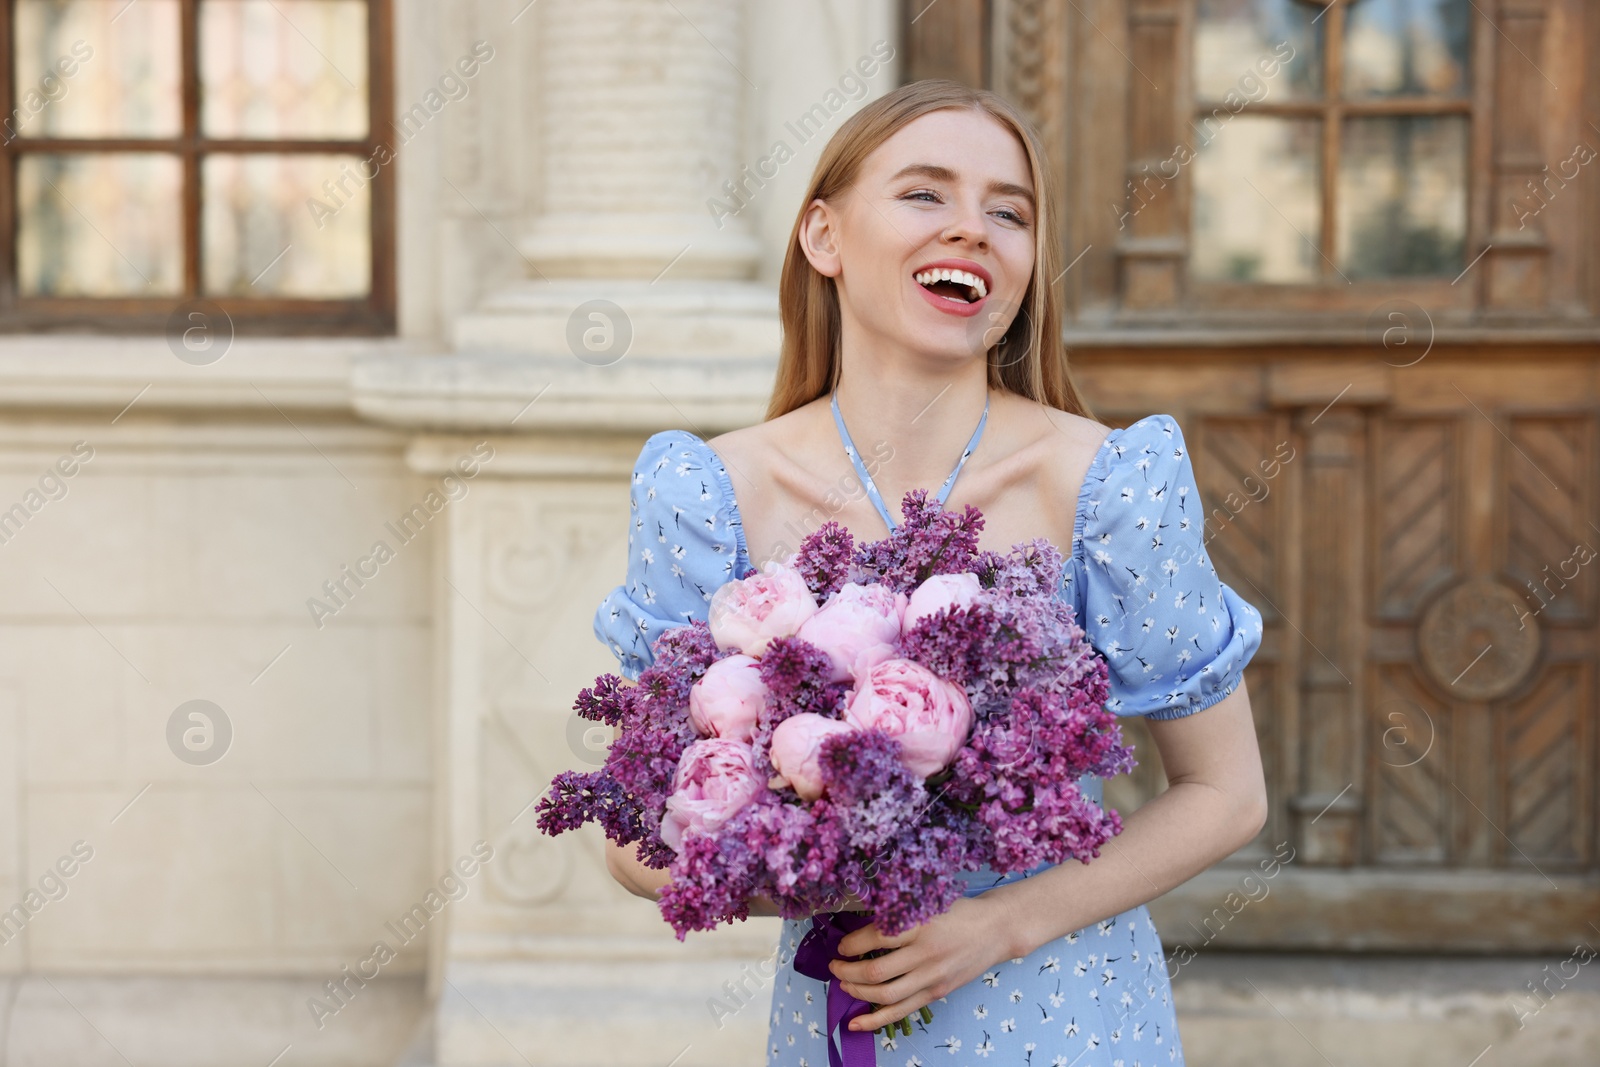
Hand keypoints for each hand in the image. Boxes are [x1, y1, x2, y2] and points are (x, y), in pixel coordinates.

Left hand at [826, 896, 1010, 1032]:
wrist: (994, 930)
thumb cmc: (957, 911)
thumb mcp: (926, 902)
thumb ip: (898, 913)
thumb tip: (860, 926)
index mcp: (921, 925)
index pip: (877, 938)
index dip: (852, 944)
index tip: (842, 945)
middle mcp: (926, 954)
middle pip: (877, 972)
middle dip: (847, 971)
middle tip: (834, 966)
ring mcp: (932, 977)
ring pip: (885, 995)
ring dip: (857, 992)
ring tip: (843, 984)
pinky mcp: (936, 993)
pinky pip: (901, 1011)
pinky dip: (875, 1019)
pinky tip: (855, 1022)